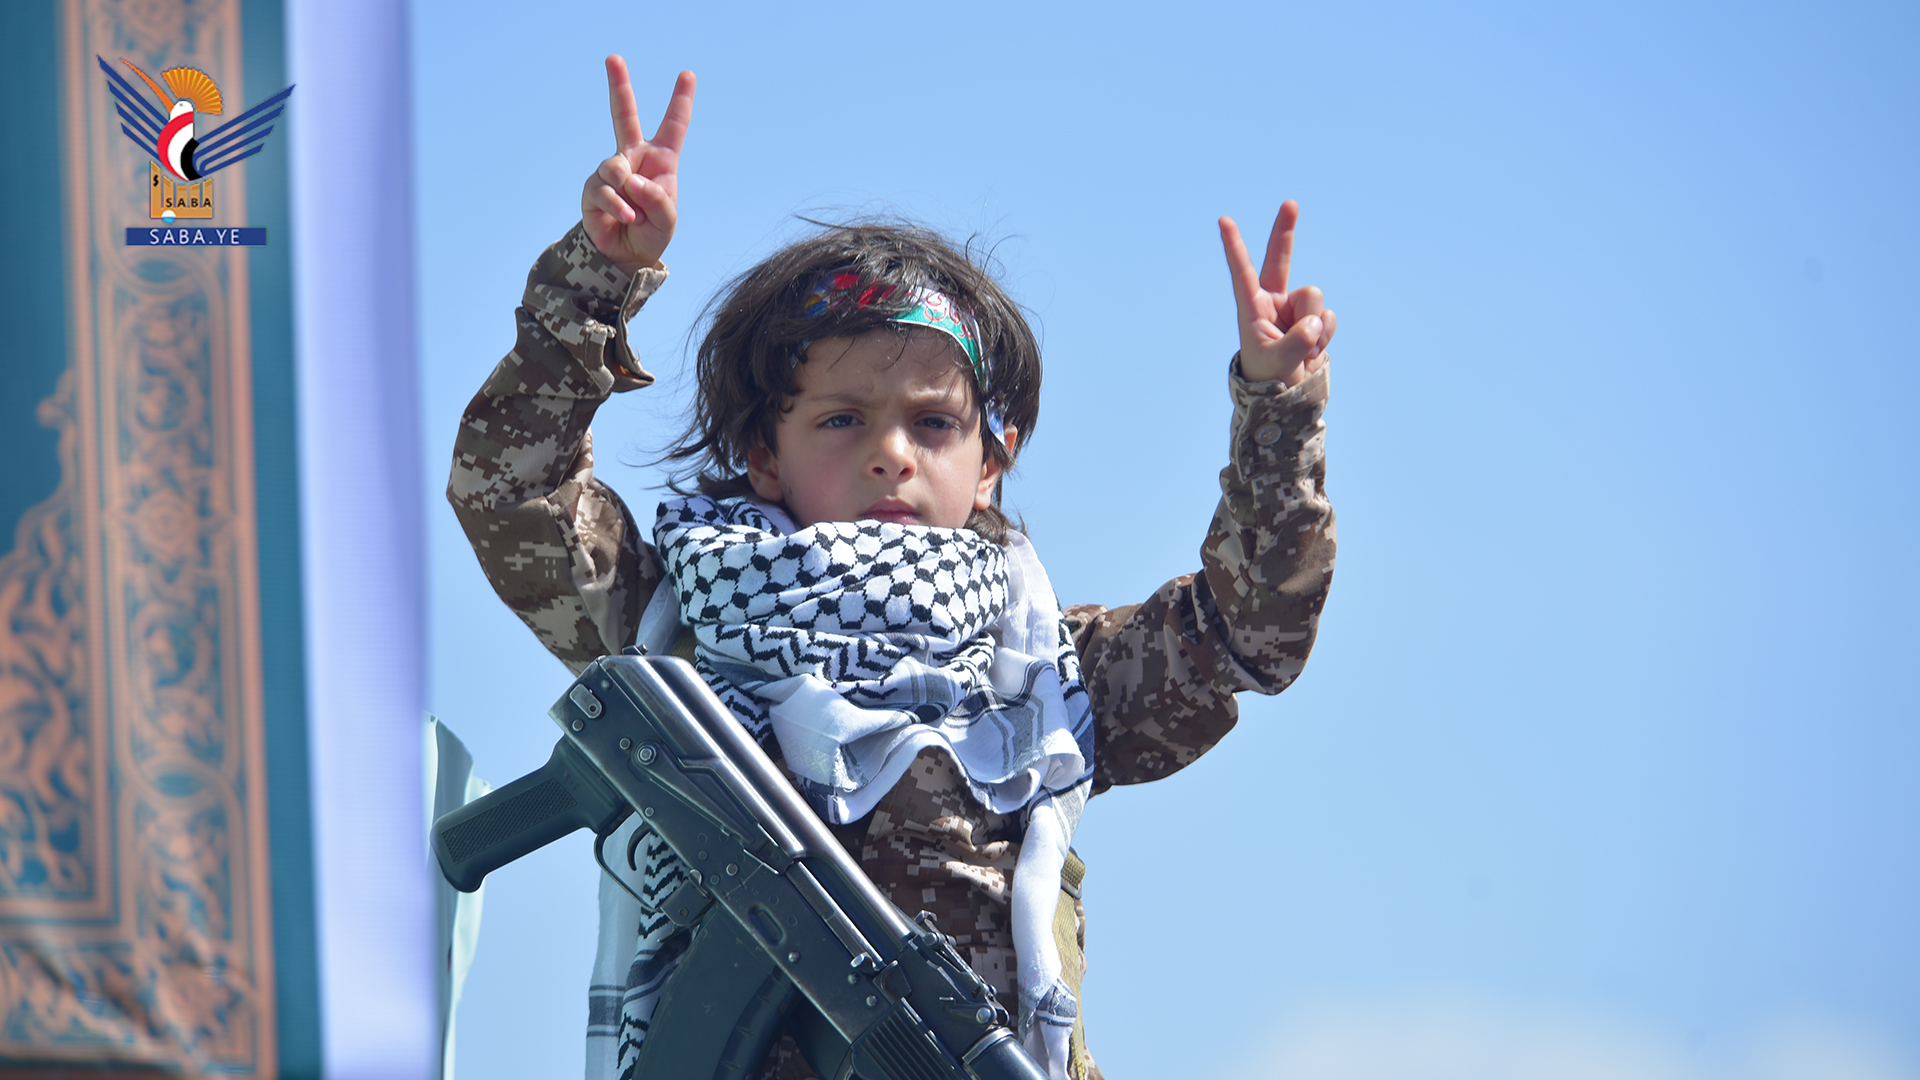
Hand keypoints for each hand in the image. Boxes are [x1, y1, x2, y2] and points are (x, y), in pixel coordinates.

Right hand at [581, 56, 694, 273]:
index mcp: (661, 160)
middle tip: (613, 58)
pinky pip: (604, 189)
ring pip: (615, 166)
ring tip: (634, 214)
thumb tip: (632, 179)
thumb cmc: (651, 233)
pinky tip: (626, 218)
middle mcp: (634, 158)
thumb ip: (657, 200)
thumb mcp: (667, 219)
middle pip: (624, 115)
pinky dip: (617, 206)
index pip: (673, 126)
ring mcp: (611, 170)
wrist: (625, 257)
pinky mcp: (593, 187)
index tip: (688, 74)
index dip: (680, 100)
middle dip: (619, 86)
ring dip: (627, 192)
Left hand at [1219, 201, 1335, 385]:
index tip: (1223, 220)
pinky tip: (1313, 352)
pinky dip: (1325, 336)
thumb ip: (1297, 341)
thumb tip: (1317, 320)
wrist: (1286, 396)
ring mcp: (1295, 308)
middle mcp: (1273, 302)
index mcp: (1252, 308)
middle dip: (1285, 231)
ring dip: (1313, 326)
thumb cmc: (1269, 378)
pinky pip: (1328, 317)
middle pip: (1280, 259)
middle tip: (1290, 203)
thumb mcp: (1279, 363)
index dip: (1234, 246)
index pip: (1242, 272)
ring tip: (1301, 350)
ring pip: (1314, 297)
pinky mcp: (1315, 318)